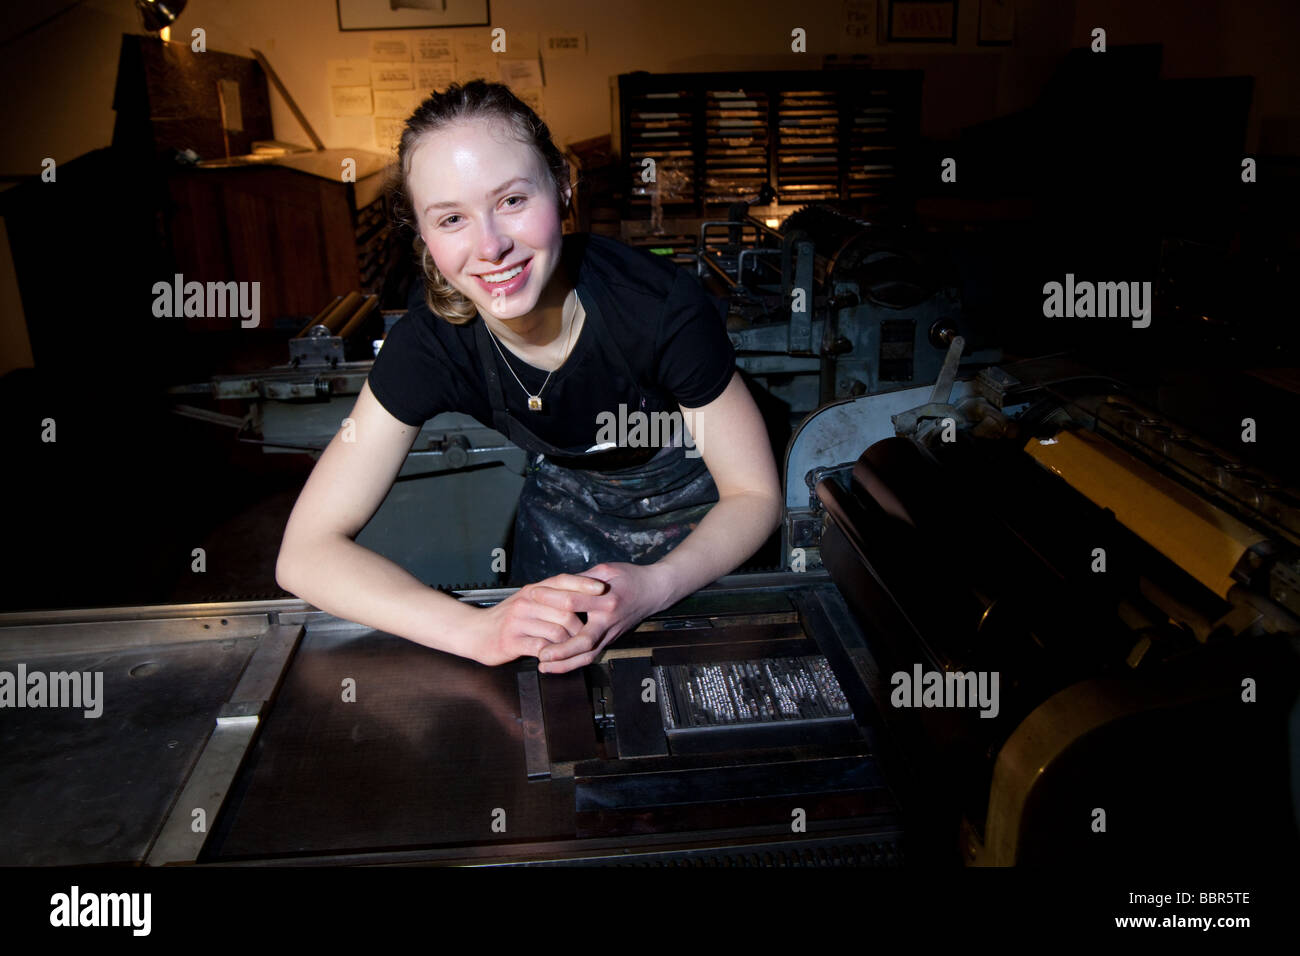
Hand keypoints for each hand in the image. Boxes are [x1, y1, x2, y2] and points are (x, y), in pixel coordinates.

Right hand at [469, 573, 614, 666]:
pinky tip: (554, 657)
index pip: (562, 581)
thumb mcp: (527, 601)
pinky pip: (541, 647)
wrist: (474, 632)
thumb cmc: (507, 618)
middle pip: (566, 610)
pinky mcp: (512, 641)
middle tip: (585, 636)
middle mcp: (526, 601)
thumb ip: (550, 597)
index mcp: (533, 590)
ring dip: (568, 644)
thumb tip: (581, 595)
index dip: (584, 584)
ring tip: (570, 649)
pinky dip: (552, 655)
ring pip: (557, 631)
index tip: (602, 588)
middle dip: (580, 627)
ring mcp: (518, 621)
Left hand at [537, 562, 673, 673]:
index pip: (574, 601)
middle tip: (539, 653)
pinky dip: (573, 663)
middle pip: (583, 641)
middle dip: (560, 650)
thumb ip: (581, 579)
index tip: (532, 595)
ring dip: (565, 664)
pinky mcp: (610, 640)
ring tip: (543, 666)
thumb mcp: (605, 570)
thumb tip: (555, 584)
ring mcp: (610, 633)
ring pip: (588, 656)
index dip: (550, 598)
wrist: (654, 591)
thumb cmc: (630, 577)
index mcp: (607, 599)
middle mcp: (609, 620)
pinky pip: (591, 656)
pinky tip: (557, 665)